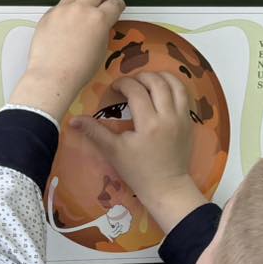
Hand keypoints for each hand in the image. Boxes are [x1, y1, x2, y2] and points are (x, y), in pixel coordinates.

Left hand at [9, 0, 127, 121]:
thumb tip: (100, 27)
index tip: (117, 6)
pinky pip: (58, 7)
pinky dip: (64, 11)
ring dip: (81, 1)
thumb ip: (102, 32)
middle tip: (102, 1)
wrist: (53, 76)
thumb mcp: (101, 50)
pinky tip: (64, 22)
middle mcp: (81, 10)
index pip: (115, 3)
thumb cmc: (77, 70)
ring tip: (80, 11)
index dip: (118, 5)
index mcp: (99, 19)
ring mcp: (62, 11)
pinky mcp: (47, 16)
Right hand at [67, 73, 208, 234]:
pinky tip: (163, 91)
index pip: (136, 91)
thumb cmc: (138, 171)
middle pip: (157, 82)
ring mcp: (182, 118)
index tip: (114, 88)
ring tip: (147, 81)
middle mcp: (168, 116)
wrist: (166, 187)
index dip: (123, 84)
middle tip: (130, 83)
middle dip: (141, 77)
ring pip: (176, 85)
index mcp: (148, 123)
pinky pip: (184, 95)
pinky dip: (173, 87)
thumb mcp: (113, 151)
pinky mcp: (190, 122)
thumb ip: (94, 132)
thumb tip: (72, 120)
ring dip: (160, 77)